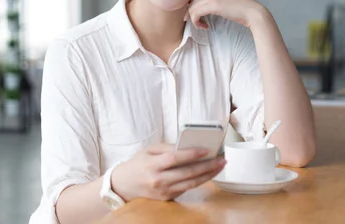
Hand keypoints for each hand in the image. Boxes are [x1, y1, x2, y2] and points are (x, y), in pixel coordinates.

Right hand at [110, 144, 225, 201]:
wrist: (124, 185)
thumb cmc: (137, 164)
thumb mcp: (148, 151)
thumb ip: (166, 148)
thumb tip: (186, 146)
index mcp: (152, 165)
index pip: (175, 158)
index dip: (192, 154)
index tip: (206, 150)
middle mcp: (159, 180)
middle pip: (187, 173)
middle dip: (207, 166)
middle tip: (221, 159)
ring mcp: (164, 191)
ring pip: (191, 183)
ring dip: (208, 175)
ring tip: (219, 166)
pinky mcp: (167, 198)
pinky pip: (186, 189)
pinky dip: (199, 181)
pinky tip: (208, 173)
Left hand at [185, 0, 267, 28]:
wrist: (252, 12)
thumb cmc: (239, 9)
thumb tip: (196, 7)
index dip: (193, 6)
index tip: (196, 15)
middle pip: (193, 1)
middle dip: (191, 13)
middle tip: (196, 22)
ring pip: (192, 8)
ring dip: (194, 19)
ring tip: (201, 25)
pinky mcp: (212, 5)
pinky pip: (195, 13)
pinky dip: (197, 22)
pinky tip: (204, 26)